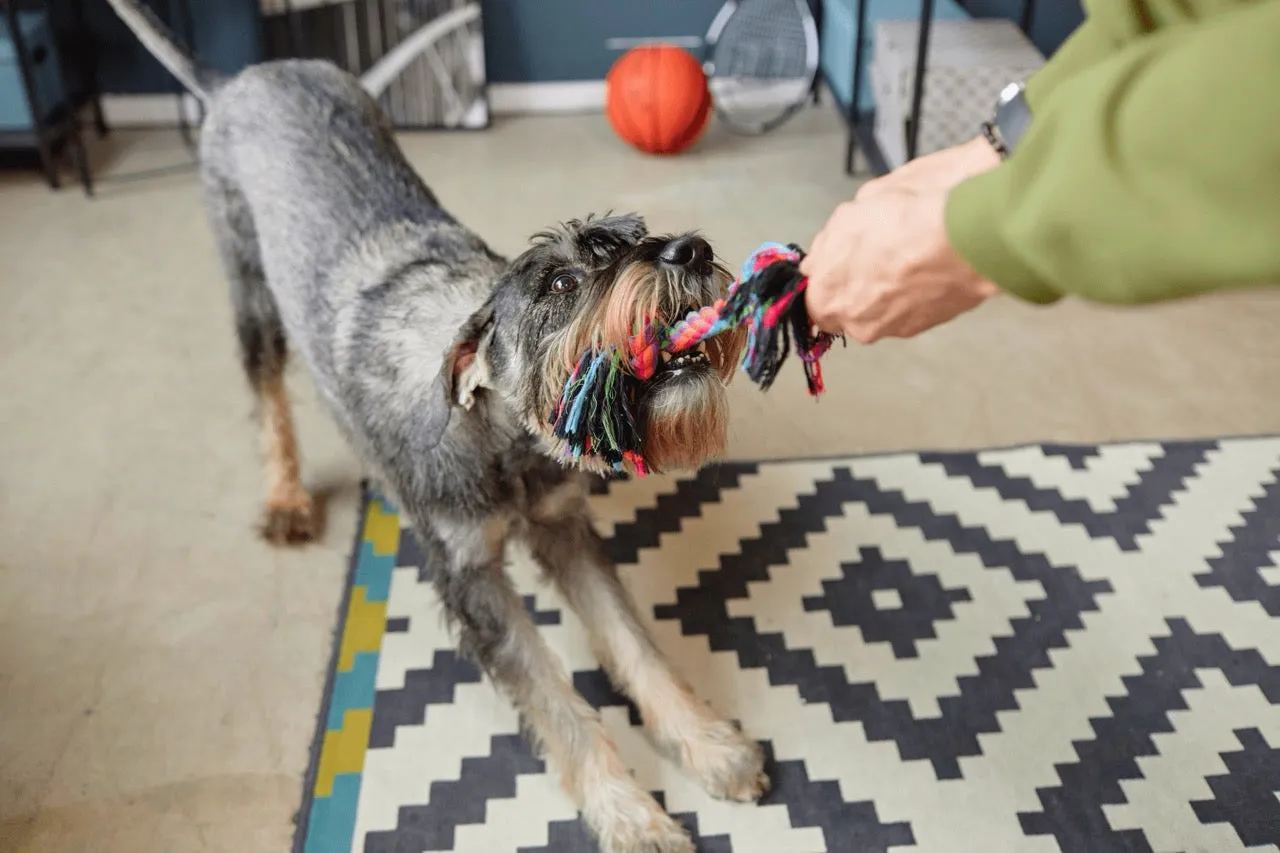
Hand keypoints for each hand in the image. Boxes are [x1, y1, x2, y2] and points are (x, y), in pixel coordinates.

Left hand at [801, 137, 1002, 343]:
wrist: (967, 235)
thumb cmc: (904, 221)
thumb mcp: (848, 217)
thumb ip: (827, 246)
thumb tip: (819, 259)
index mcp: (828, 299)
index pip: (814, 302)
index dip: (827, 280)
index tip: (836, 263)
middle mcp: (858, 324)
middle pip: (848, 308)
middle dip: (856, 285)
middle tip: (874, 253)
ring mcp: (895, 328)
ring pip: (881, 308)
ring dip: (888, 287)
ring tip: (906, 252)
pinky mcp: (927, 325)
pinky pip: (911, 306)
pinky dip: (914, 289)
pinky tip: (925, 262)